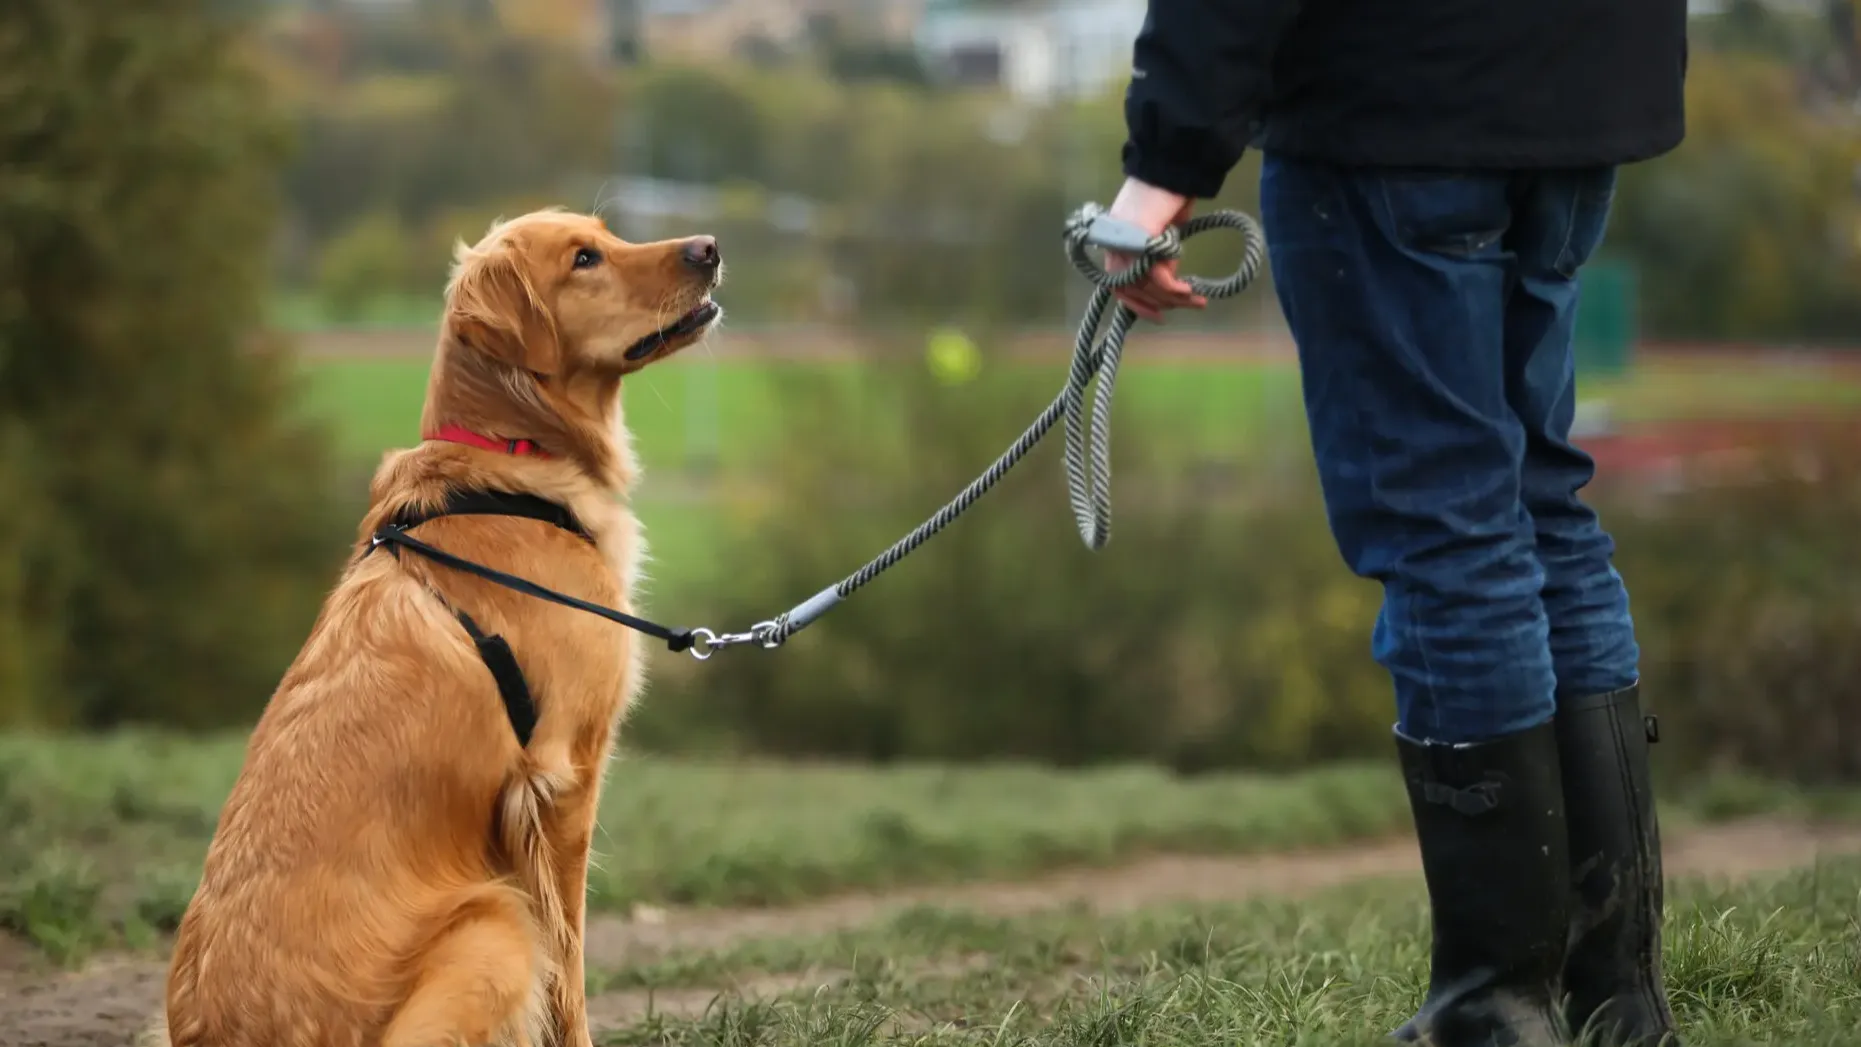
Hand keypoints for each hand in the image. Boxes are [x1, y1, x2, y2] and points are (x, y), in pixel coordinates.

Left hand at [1103, 177, 1207, 322]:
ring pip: (1149, 288)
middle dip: (1163, 303)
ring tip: (1198, 301)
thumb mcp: (1158, 229)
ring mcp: (1125, 249)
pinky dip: (1175, 290)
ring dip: (1176, 299)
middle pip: (1135, 291)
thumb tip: (1168, 273)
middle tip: (1190, 305)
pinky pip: (1159, 280)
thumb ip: (1156, 253)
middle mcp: (1114, 250)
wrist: (1167, 170)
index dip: (1138, 305)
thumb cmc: (1165, 194)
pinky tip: (1190, 292)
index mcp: (1114, 246)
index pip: (1118, 287)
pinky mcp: (1141, 247)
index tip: (1158, 315)